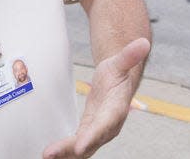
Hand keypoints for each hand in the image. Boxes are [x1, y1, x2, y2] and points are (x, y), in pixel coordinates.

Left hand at [43, 37, 150, 158]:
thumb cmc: (119, 72)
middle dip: (71, 150)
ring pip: (81, 148)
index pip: (104, 125)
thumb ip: (129, 55)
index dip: (93, 135)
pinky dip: (63, 151)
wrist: (119, 82)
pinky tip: (49, 155)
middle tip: (50, 154)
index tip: (80, 145)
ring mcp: (97, 131)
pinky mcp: (87, 132)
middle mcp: (108, 126)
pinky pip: (75, 146)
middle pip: (90, 141)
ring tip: (46, 156)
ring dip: (64, 154)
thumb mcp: (121, 62)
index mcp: (116, 110)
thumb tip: (144, 42)